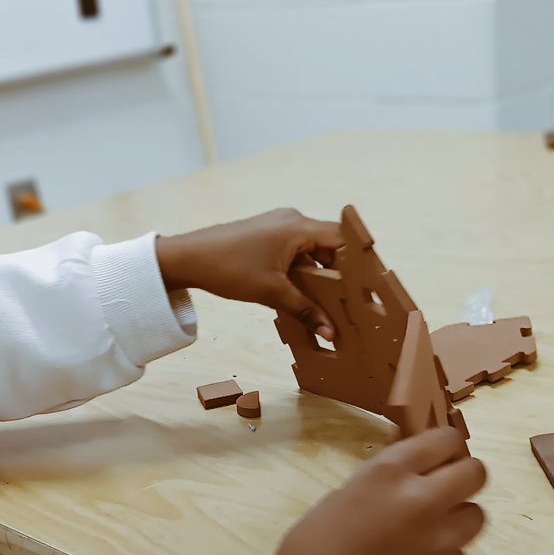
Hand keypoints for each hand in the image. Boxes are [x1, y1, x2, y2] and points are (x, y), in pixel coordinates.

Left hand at [155, 208, 343, 338]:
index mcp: (297, 226)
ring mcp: (278, 228)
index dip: (356, 262)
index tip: (367, 285)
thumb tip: (330, 333)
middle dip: (339, 275)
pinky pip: (295, 254)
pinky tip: (304, 297)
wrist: (187, 258)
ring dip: (319, 278)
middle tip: (351, 302)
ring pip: (311, 253)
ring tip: (330, 305)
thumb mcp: (270, 292)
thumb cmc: (227, 268)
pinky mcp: (267, 238)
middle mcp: (292, 221)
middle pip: (328, 247)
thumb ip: (304, 310)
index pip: (341, 239)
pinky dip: (302, 274)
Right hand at [216, 428, 485, 554]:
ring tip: (429, 533)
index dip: (446, 448)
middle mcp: (425, 499)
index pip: (446, 439)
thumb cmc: (313, 547)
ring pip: (476, 516)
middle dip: (463, 478)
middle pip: (476, 473)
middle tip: (446, 491)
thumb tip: (414, 478)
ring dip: (457, 519)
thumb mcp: (347, 494)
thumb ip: (388, 482)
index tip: (440, 457)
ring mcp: (441, 540)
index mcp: (391, 471)